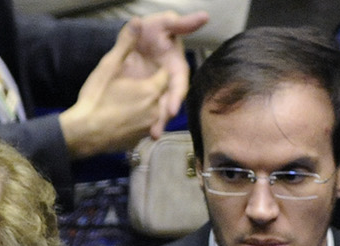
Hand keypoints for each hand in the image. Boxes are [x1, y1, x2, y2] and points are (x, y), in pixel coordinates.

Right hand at [58, 15, 198, 157]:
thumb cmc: (96, 99)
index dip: (156, 70)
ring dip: (145, 106)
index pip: (166, 75)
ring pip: (153, 112)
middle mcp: (155, 111)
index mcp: (151, 91)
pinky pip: (144, 127)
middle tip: (133, 85)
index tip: (146, 69)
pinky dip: (137, 121)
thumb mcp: (109, 66)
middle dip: (151, 88)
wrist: (84, 133)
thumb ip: (125, 44)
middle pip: (160, 94)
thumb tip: (137, 22)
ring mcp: (147, 128)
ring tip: (126, 101)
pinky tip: (122, 117)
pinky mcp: (139, 141)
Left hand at [121, 11, 206, 128]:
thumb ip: (182, 24)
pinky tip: (136, 130)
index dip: (176, 97)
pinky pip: (143, 108)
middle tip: (156, 132)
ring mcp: (155, 89)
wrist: (134, 35)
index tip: (173, 110)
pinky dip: (141, 118)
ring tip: (148, 136)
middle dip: (163, 118)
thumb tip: (205, 16)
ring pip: (156, 109)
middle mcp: (167, 82)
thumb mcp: (165, 23)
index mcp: (175, 68)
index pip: (179, 85)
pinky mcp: (142, 93)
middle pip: (168, 103)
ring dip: (154, 123)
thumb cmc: (153, 28)